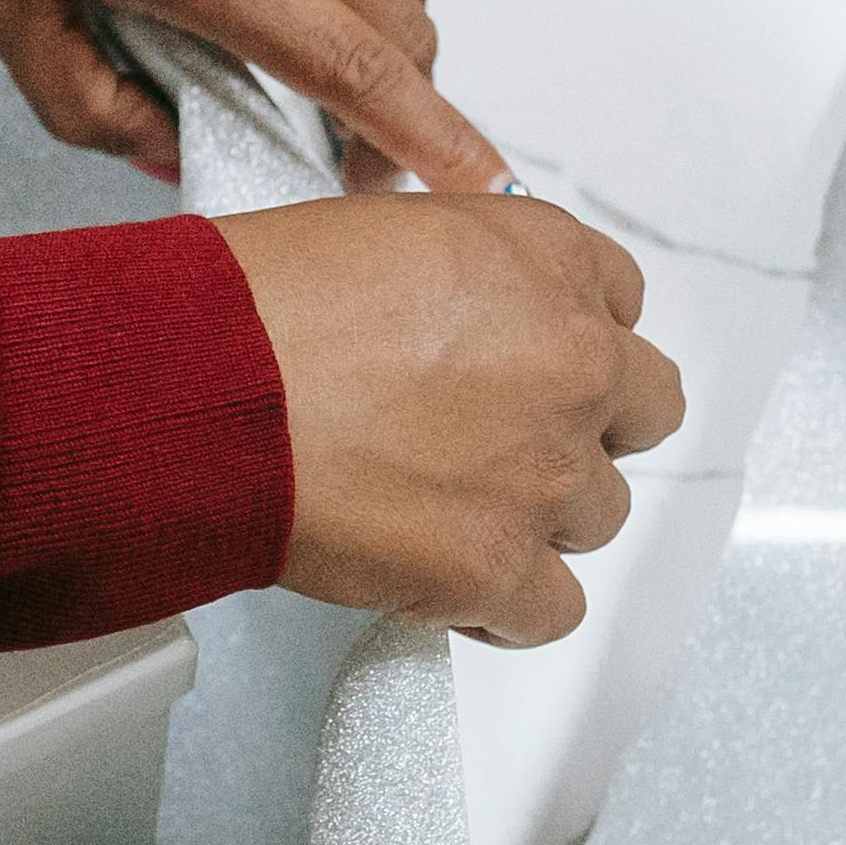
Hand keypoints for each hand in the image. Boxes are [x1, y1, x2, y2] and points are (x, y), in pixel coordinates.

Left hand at [0, 0, 504, 195]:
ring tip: (319, 41)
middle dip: (405, 95)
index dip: (427, 139)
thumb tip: (162, 148)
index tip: (472, 179)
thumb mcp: (2, 2)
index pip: (358, 69)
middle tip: (351, 141)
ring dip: (384, 16)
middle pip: (403, 17)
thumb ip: (85, 101)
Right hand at [217, 193, 682, 642]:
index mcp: (547, 261)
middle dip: (582, 429)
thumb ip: (471, 278)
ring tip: (448, 513)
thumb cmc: (259, 305)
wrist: (204, 389)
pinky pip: (553, 611)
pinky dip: (506, 609)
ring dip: (538, 518)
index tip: (531, 364)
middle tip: (504, 441)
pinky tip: (450, 587)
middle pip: (641, 413)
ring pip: (600, 514)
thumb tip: (472, 322)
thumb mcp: (388, 233)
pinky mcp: (499, 567)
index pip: (622, 304)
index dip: (570, 342)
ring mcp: (546, 472)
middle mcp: (573, 363)